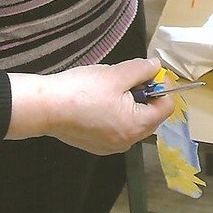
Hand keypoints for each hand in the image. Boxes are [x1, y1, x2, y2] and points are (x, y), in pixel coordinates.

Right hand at [7, 56, 173, 154]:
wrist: (46, 107)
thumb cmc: (83, 90)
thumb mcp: (117, 74)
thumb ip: (142, 69)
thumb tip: (156, 66)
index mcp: (137, 125)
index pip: (166, 107)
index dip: (161, 86)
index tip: (146, 72)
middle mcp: (127, 142)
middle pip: (150, 116)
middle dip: (144, 95)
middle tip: (126, 77)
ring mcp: (110, 146)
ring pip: (132, 121)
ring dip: (128, 103)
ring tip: (109, 87)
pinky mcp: (96, 145)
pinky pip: (116, 127)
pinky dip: (114, 114)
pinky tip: (97, 101)